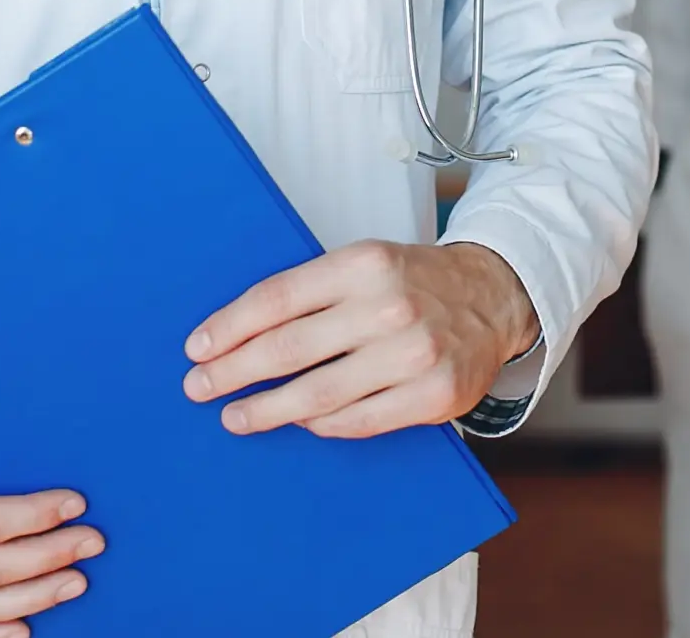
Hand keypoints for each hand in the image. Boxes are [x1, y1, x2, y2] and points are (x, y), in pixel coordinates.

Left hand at [184, 240, 536, 437]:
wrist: (491, 298)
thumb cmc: (413, 283)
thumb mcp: (365, 263)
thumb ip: (311, 291)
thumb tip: (238, 334)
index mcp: (363, 263)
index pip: (276, 299)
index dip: (229, 328)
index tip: (198, 348)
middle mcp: (388, 306)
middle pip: (287, 349)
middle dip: (233, 373)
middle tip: (200, 388)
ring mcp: (413, 354)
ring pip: (317, 395)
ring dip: (266, 410)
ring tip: (237, 416)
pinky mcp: (433, 396)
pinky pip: (357, 421)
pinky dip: (320, 425)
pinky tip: (299, 422)